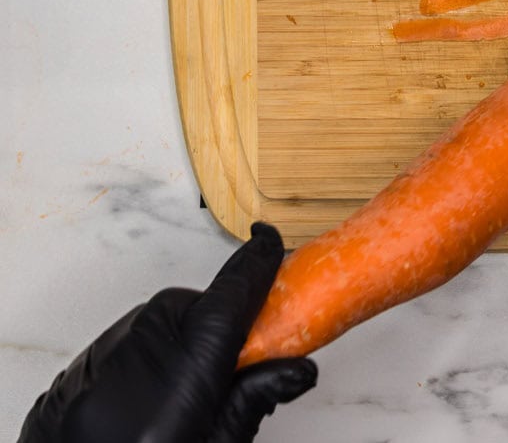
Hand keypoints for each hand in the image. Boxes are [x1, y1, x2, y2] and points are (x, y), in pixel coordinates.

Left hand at [20, 223, 316, 442]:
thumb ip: (251, 403)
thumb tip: (295, 368)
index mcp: (177, 384)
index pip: (226, 305)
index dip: (252, 269)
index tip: (268, 245)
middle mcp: (131, 365)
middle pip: (187, 307)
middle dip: (216, 319)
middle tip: (234, 357)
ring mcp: (94, 370)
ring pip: (151, 323)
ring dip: (179, 337)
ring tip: (188, 384)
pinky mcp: (70, 380)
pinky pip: (119, 346)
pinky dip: (143, 356)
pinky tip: (153, 391)